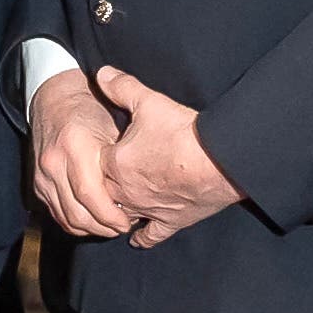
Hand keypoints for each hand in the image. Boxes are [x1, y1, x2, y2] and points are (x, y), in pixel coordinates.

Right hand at [28, 70, 137, 241]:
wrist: (54, 102)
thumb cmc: (90, 112)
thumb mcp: (114, 126)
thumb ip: (121, 160)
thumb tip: (138, 194)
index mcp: (75, 146)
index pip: (90, 194)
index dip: (110, 215)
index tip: (129, 222)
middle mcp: (54, 163)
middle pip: (77, 212)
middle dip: (103, 227)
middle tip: (123, 228)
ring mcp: (42, 175)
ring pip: (65, 218)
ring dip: (90, 228)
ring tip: (110, 227)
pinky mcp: (37, 184)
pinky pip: (56, 213)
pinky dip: (76, 223)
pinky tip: (93, 221)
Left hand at [90, 67, 240, 245]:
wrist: (219, 159)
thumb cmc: (183, 132)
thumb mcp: (149, 102)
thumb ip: (122, 87)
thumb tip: (101, 73)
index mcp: (115, 164)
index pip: (93, 163)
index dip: (93, 156)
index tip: (95, 150)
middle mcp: (126, 192)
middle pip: (103, 191)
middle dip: (100, 186)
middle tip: (97, 181)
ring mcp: (147, 209)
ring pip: (121, 215)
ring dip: (115, 211)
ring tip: (111, 208)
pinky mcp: (171, 221)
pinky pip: (151, 235)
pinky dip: (142, 237)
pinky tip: (136, 239)